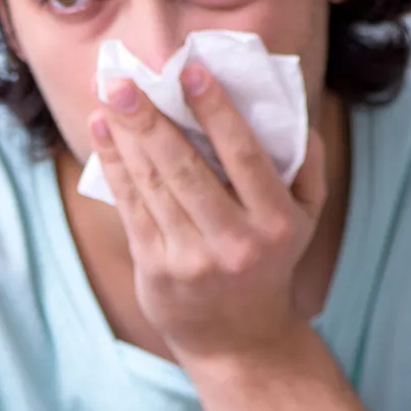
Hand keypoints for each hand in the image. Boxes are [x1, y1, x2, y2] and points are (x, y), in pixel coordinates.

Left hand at [87, 63, 325, 363]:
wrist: (239, 340)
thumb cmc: (271, 261)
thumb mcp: (306, 219)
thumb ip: (306, 165)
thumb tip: (289, 109)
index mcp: (277, 222)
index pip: (243, 156)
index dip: (215, 111)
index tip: (191, 71)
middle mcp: (235, 241)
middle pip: (185, 169)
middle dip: (151, 120)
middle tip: (123, 80)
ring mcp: (192, 258)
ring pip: (153, 185)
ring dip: (126, 137)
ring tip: (109, 95)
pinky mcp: (156, 269)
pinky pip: (132, 208)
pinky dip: (114, 167)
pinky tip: (103, 133)